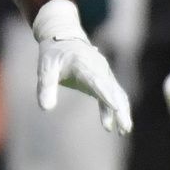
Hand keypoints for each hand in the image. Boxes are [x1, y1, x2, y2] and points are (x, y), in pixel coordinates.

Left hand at [32, 0, 130, 133]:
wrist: (64, 37)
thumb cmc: (53, 54)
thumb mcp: (45, 68)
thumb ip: (45, 87)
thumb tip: (46, 108)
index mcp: (83, 64)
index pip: (97, 81)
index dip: (106, 95)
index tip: (116, 107)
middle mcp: (98, 68)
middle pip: (113, 90)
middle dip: (120, 110)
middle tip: (125, 128)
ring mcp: (104, 73)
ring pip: (118, 94)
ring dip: (122, 112)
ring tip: (124, 131)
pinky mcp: (104, 79)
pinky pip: (114, 94)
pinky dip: (115, 109)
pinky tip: (111, 127)